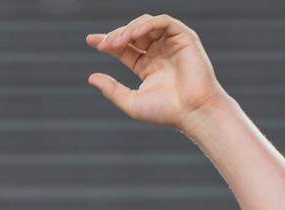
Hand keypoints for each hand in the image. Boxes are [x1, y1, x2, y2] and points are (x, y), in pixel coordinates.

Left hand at [85, 14, 227, 130]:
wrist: (193, 111)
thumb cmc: (167, 111)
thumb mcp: (131, 102)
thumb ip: (111, 90)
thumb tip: (91, 78)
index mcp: (147, 65)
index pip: (124, 47)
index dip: (108, 41)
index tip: (91, 40)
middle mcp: (159, 52)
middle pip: (132, 33)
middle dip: (116, 35)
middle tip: (104, 45)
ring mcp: (171, 44)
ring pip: (146, 24)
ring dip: (129, 29)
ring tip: (118, 42)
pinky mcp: (185, 38)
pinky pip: (163, 22)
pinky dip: (148, 24)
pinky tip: (134, 34)